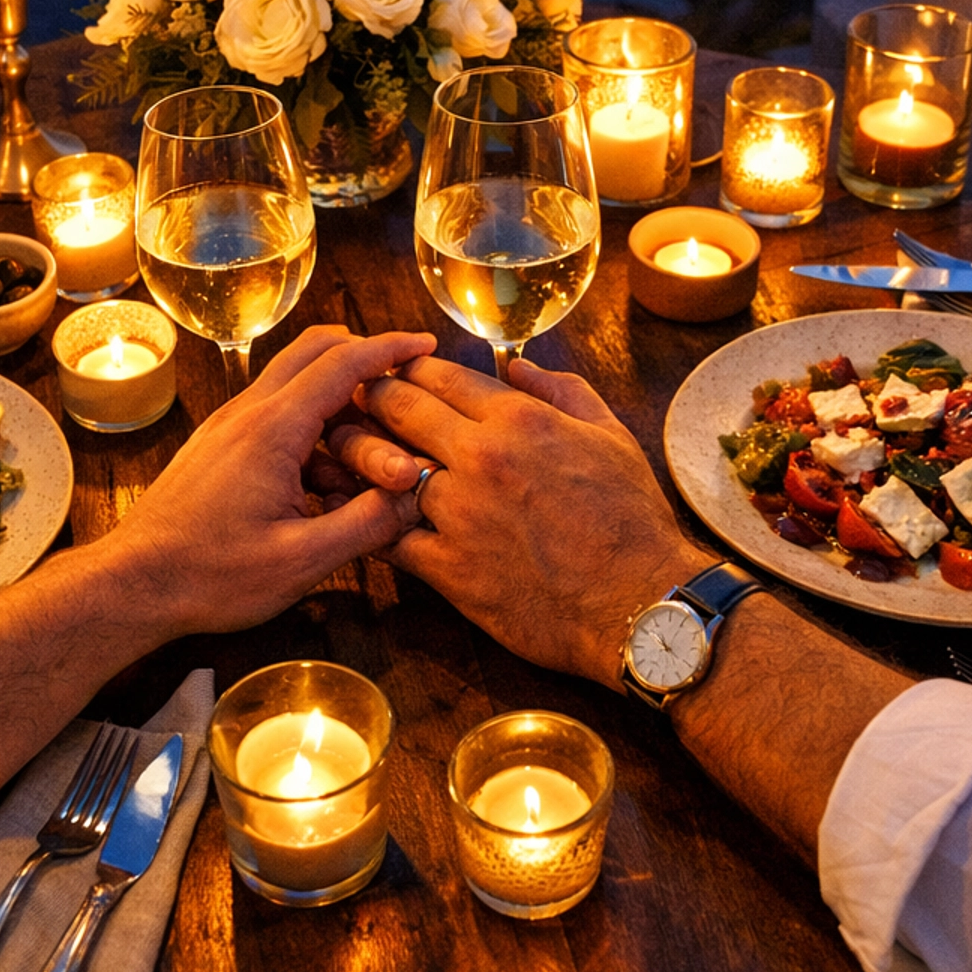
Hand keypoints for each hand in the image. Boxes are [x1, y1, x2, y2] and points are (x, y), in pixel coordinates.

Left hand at [103, 325, 433, 633]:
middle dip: (364, 358)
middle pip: (314, 353)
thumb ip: (366, 524)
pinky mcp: (218, 448)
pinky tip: (326, 487)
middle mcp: (247, 414)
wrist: (133, 585)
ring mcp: (228, 428)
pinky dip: (311, 432)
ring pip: (293, 387)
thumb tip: (416, 497)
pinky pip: (274, 418)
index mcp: (272, 430)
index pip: (342, 364)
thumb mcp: (301, 561)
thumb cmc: (210, 576)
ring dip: (337, 404)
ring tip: (371, 458)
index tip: (424, 343)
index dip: (389, 348)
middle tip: (403, 381)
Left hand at [330, 354, 709, 687]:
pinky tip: (344, 512)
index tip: (392, 369)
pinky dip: (361, 520)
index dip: (408, 368)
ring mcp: (461, 513)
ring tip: (332, 446)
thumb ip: (561, 391)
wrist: (639, 604)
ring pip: (382, 468)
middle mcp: (482, 457)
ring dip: (354, 453)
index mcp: (519, 419)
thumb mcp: (610, 436)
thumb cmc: (632, 521)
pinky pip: (387, 536)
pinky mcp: (449, 568)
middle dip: (370, 397)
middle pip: (401, 409)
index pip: (441, 375)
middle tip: (351, 396)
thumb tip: (517, 366)